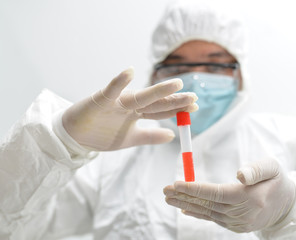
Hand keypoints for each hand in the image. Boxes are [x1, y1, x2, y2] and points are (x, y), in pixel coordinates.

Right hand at [62, 67, 197, 150]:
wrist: (75, 136)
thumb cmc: (102, 134)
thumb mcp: (131, 139)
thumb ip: (151, 136)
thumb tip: (172, 136)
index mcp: (137, 113)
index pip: (161, 110)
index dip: (178, 109)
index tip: (196, 107)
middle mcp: (131, 105)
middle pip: (156, 102)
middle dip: (175, 100)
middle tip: (195, 97)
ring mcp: (117, 102)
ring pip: (141, 96)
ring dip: (159, 91)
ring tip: (177, 85)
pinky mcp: (100, 100)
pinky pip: (110, 90)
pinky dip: (119, 82)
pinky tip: (129, 72)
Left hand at [163, 159, 295, 232]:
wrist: (287, 205)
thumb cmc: (277, 180)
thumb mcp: (273, 168)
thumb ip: (257, 170)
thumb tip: (240, 175)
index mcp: (250, 198)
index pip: (216, 193)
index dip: (195, 189)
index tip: (177, 183)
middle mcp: (242, 214)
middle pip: (207, 204)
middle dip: (184, 197)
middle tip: (165, 190)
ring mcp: (239, 223)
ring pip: (207, 212)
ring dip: (186, 205)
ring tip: (169, 198)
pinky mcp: (236, 226)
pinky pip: (213, 219)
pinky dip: (198, 213)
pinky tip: (185, 208)